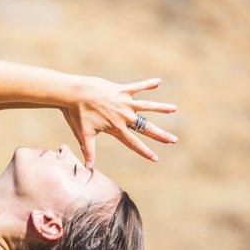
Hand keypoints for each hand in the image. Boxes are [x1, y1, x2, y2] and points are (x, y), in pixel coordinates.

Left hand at [62, 75, 177, 166]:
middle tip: (173, 140)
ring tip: (174, 109)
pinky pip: (138, 86)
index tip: (156, 158)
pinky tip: (158, 81)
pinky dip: (147, 84)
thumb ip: (89, 151)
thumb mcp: (84, 135)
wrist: (75, 94)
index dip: (145, 151)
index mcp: (116, 128)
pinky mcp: (121, 90)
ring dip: (161, 108)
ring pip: (147, 106)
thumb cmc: (78, 114)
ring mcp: (124, 102)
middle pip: (145, 127)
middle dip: (160, 135)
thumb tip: (88, 168)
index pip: (133, 143)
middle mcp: (124, 116)